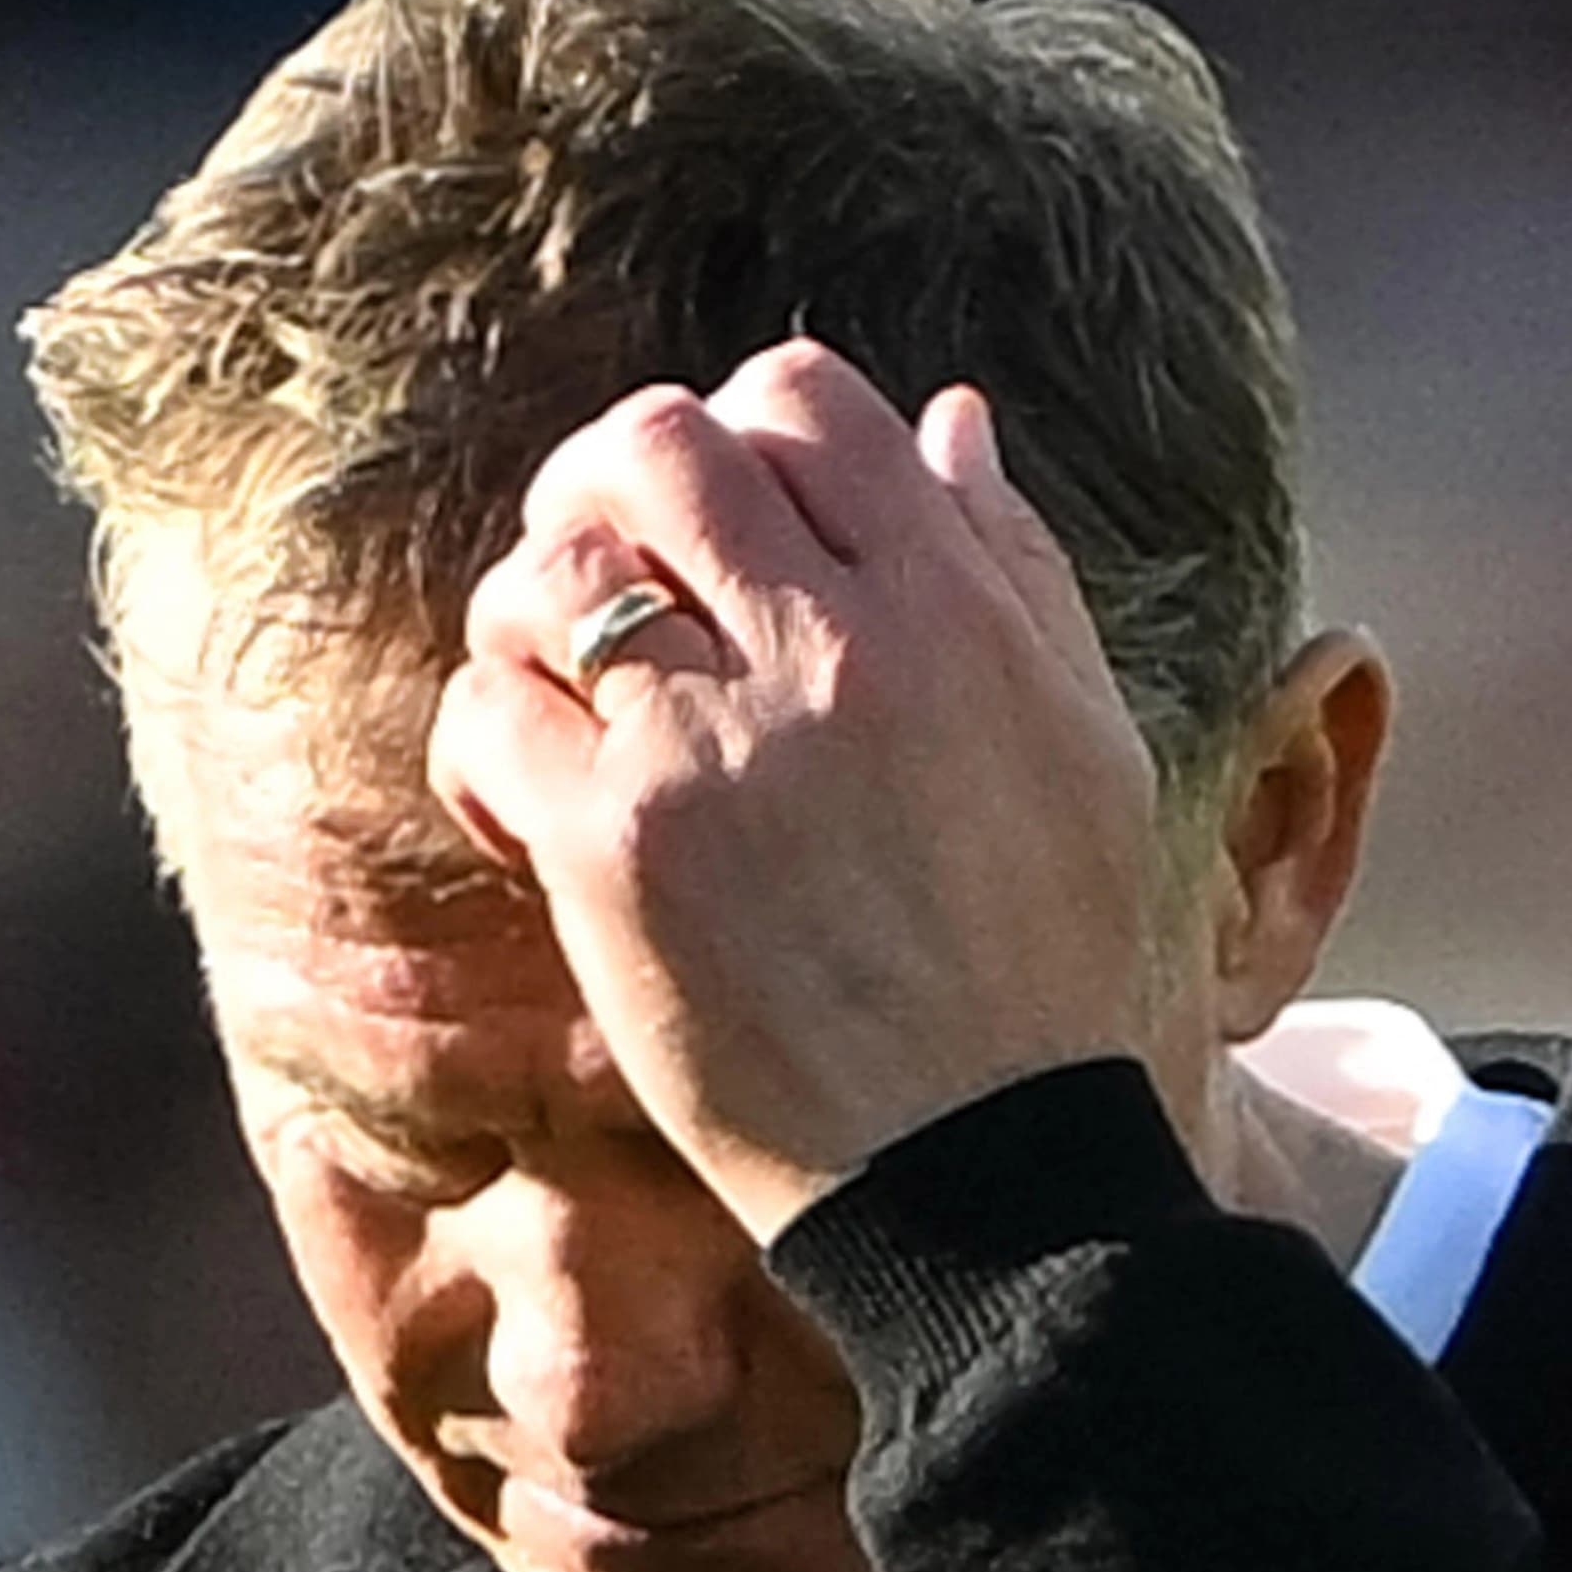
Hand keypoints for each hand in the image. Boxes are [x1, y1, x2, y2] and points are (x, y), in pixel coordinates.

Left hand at [429, 339, 1167, 1240]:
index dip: (738, 433)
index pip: (803, 400)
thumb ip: (1013, 568)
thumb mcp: (1087, 743)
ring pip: (554, 565)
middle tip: (601, 579)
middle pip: (656, 448)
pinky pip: (489, 711)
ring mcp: (717, 743)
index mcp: (953, 607)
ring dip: (531, 608)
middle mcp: (834, 648)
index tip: (722, 525)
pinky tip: (526, 804)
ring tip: (557, 693)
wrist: (992, 1171)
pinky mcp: (620, 849)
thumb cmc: (1046, 972)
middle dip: (605, 491)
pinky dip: (485, 738)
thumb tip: (950, 417)